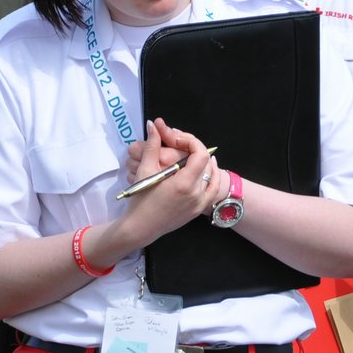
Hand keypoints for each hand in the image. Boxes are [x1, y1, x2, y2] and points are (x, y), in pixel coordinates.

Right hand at [122, 118, 222, 238]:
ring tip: (190, 154)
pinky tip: (203, 170)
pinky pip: (212, 190)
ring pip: (211, 175)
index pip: (201, 153)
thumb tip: (154, 125)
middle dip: (194, 149)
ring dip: (203, 162)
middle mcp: (197, 193)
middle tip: (180, 143)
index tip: (176, 139)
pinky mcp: (198, 210)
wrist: (140, 228)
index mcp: (184, 183)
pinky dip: (210, 177)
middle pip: (206, 162)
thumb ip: (152, 145)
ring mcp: (200, 203)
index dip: (191, 141)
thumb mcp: (145, 170)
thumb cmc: (140, 200)